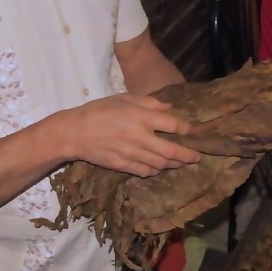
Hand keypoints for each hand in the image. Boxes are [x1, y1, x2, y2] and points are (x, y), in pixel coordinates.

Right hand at [64, 94, 201, 177]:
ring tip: (182, 163)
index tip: (195, 132)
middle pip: (171, 150)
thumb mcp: (124, 98)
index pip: (172, 124)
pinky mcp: (122, 165)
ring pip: (160, 164)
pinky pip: (145, 171)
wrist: (74, 132)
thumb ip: (149, 102)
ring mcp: (130, 153)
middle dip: (187, 155)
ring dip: (174, 164)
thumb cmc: (100, 110)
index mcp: (140, 116)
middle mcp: (139, 136)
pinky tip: (159, 167)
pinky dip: (155, 170)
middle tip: (197, 157)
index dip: (187, 129)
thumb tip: (169, 108)